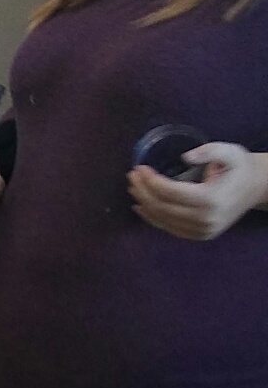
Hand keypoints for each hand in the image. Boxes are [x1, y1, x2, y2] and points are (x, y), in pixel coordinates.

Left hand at [129, 143, 267, 240]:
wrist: (255, 187)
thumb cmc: (239, 168)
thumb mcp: (229, 152)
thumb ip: (209, 151)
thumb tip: (185, 157)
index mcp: (211, 200)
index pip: (171, 192)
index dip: (151, 181)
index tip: (140, 168)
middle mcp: (205, 220)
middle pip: (162, 207)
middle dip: (143, 191)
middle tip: (132, 176)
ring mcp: (201, 231)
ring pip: (162, 220)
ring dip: (144, 203)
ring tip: (133, 187)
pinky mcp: (198, 235)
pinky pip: (169, 228)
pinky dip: (152, 217)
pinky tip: (141, 206)